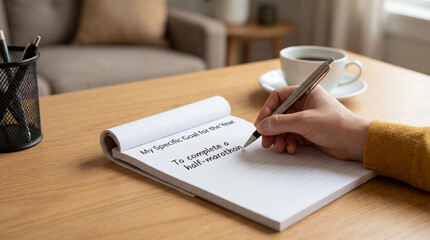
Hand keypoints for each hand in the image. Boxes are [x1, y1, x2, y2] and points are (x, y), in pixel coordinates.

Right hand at [254, 86, 370, 160]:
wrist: (356, 142)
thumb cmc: (338, 125)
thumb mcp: (304, 121)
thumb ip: (280, 123)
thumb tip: (262, 125)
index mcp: (305, 93)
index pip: (278, 97)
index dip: (267, 110)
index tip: (260, 124)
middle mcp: (305, 104)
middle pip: (278, 115)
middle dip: (272, 129)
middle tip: (266, 141)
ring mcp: (306, 119)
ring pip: (284, 128)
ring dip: (279, 138)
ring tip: (280, 147)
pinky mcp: (308, 133)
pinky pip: (291, 137)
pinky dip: (289, 143)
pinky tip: (292, 149)